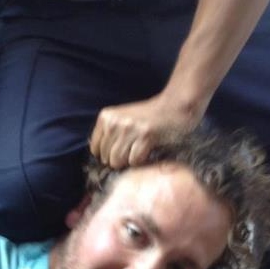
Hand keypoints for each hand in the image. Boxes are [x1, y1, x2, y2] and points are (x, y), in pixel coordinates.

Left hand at [89, 89, 204, 168]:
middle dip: (119, 160)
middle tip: (133, 151)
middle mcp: (115, 122)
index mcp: (106, 117)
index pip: (95, 149)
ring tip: (139, 150)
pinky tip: (148, 150)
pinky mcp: (145, 136)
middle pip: (107, 158)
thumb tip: (100, 158)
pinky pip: (134, 161)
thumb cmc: (148, 117)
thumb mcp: (121, 119)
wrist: (174, 106)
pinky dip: (142, 160)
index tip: (120, 151)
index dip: (108, 155)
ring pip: (118, 161)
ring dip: (130, 161)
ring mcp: (129, 129)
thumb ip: (108, 134)